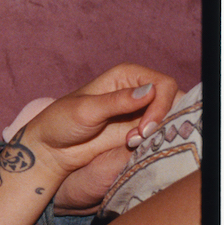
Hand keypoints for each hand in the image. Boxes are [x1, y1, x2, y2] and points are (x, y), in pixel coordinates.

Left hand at [28, 64, 177, 212]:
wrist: (51, 148)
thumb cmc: (62, 122)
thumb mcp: (86, 110)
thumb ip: (117, 101)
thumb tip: (149, 91)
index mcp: (126, 76)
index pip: (164, 84)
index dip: (162, 104)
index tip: (147, 126)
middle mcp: (137, 91)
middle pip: (172, 100)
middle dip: (162, 120)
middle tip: (141, 136)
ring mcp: (138, 111)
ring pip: (168, 118)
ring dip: (158, 132)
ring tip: (132, 141)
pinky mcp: (136, 130)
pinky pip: (158, 133)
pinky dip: (152, 140)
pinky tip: (132, 145)